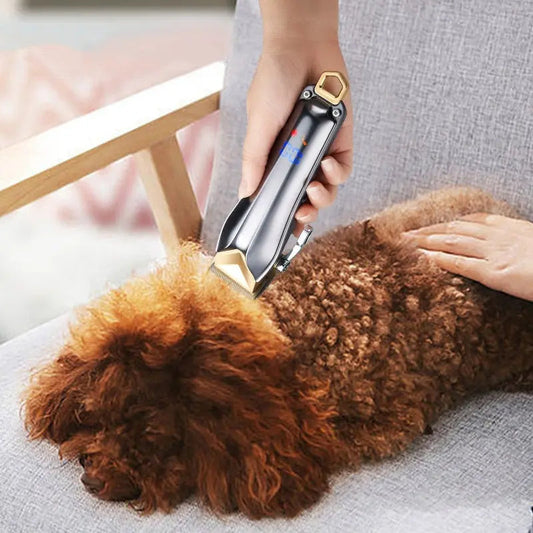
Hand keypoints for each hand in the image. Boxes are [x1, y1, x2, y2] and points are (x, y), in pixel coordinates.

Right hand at [239, 42, 352, 234]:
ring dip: (323, 197)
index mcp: (273, 158)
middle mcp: (297, 158)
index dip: (283, 216)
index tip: (284, 233)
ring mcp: (319, 151)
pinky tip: (328, 163)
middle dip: (305, 213)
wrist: (304, 49)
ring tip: (316, 190)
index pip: (279, 194)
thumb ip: (254, 161)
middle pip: (305, 198)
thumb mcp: (258, 126)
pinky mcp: (340, 141)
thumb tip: (246, 193)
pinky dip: (338, 173)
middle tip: (301, 215)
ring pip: (327, 189)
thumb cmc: (274, 82)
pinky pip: (343, 168)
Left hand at [403, 213, 532, 300]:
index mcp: (513, 228)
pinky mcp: (497, 273)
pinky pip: (462, 264)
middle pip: (456, 228)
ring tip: (404, 243)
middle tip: (405, 232)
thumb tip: (509, 250)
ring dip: (426, 241)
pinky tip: (422, 259)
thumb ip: (519, 244)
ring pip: (453, 242)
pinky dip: (440, 260)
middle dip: (428, 229)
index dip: (447, 222)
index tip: (429, 223)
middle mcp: (501, 236)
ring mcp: (498, 253)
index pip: (472, 220)